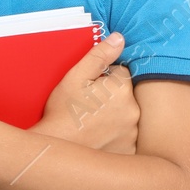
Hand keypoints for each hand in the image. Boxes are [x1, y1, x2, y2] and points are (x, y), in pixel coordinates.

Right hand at [33, 31, 138, 153]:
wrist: (56, 147)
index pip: (121, 75)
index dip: (104, 80)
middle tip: (89, 107)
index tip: (89, 90)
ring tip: (92, 123)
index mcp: (122, 89)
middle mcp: (133, 111)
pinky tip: (98, 136)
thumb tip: (120, 39)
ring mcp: (132, 133)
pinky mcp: (128, 150)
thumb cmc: (62, 112)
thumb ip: (100, 55)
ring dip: (115, 117)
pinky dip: (116, 136)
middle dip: (112, 98)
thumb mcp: (75, 77)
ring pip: (127, 116)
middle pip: (126, 96)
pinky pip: (127, 137)